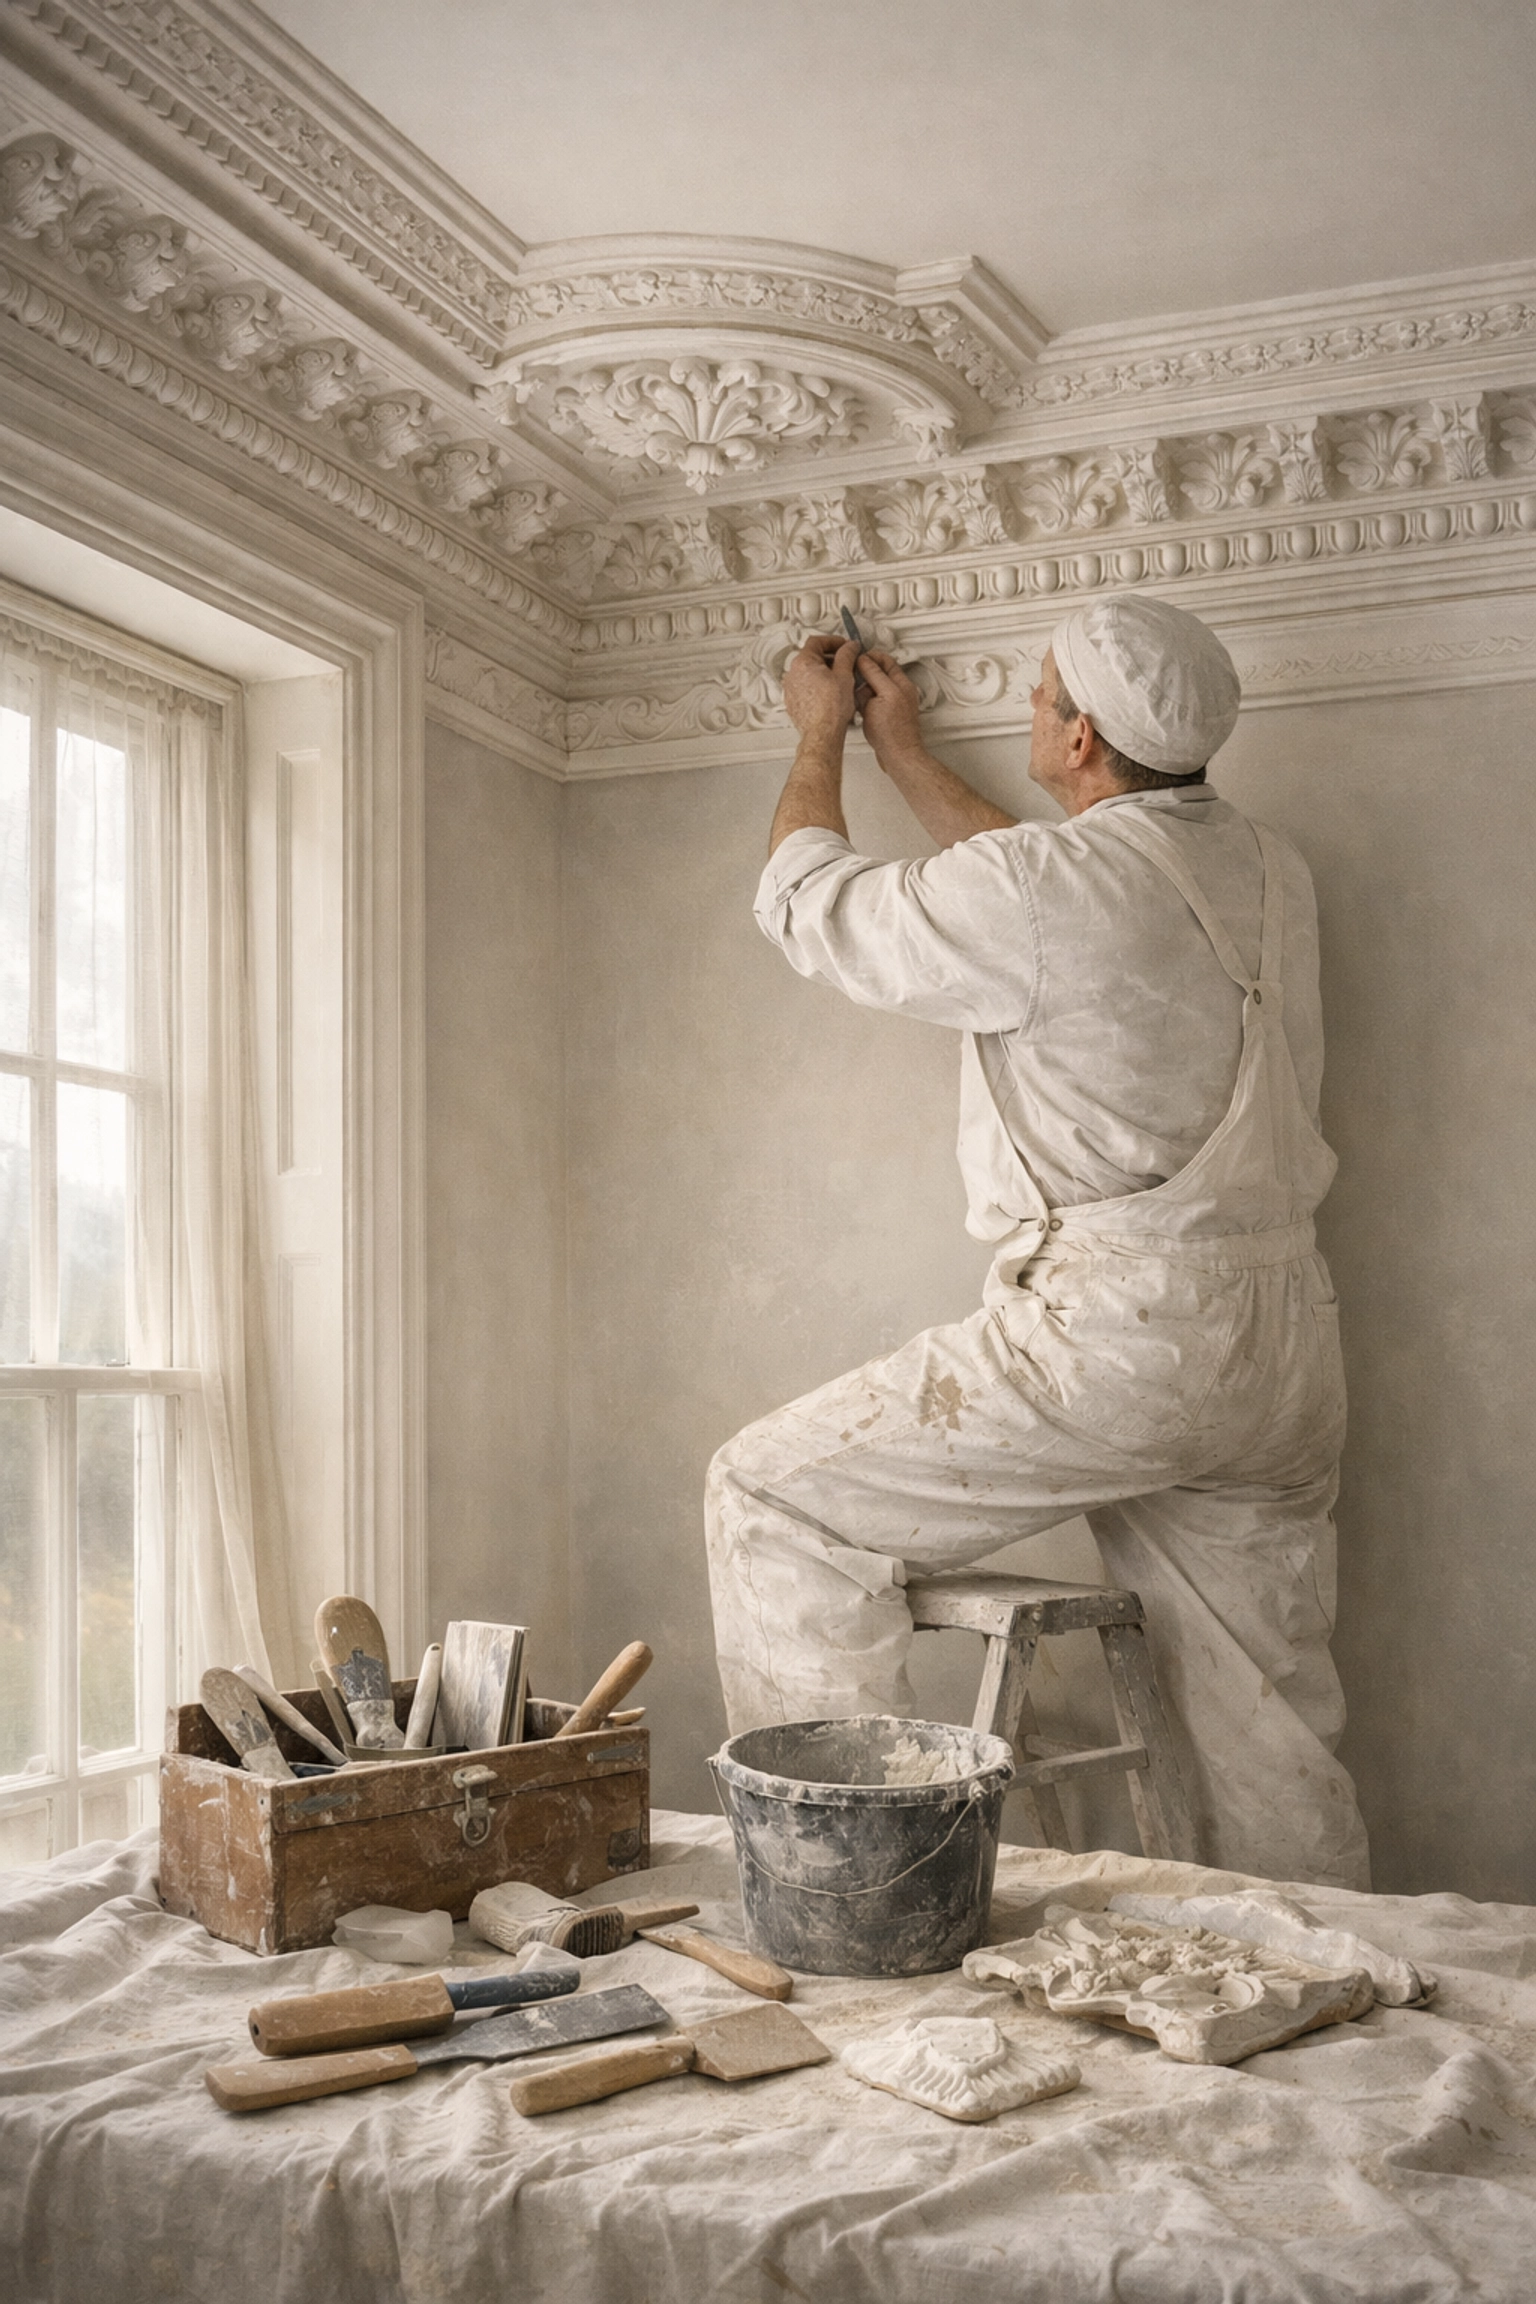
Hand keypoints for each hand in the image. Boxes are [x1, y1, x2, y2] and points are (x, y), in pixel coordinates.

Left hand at [782, 634, 858, 752]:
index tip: (844, 645)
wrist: (822, 733)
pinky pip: (805, 688)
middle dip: (830, 657)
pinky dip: (817, 686)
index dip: (833, 641)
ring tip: (840, 679)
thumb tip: (850, 647)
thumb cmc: (831, 709)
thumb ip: (847, 655)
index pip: (817, 641)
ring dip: (824, 672)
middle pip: (811, 657)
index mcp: (803, 663)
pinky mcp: (793, 703)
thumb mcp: (845, 675)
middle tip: (845, 662)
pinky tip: (830, 693)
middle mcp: (792, 674)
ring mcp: (791, 689)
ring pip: (808, 673)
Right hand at [854, 648, 923, 765]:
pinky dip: (865, 705)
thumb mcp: (881, 696)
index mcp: (901, 684)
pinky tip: (859, 711)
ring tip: (855, 698)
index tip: (854, 659)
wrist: (898, 756)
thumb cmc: (893, 733)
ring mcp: (893, 706)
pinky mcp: (887, 718)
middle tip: (852, 679)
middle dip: (864, 675)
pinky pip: (873, 704)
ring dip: (863, 691)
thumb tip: (865, 662)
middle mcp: (899, 693)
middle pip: (878, 674)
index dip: (868, 657)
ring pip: (873, 690)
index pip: (884, 660)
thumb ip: (873, 676)